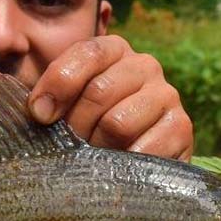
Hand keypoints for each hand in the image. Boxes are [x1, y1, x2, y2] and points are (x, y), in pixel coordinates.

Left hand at [27, 34, 193, 159]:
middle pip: (99, 92)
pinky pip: (143, 149)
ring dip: (96, 149)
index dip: (58, 85)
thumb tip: (39, 112)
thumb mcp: (64, 104)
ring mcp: (167, 95)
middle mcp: (144, 65)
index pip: (86, 54)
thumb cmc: (87, 126)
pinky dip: (121, 166)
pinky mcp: (182, 128)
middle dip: (75, 126)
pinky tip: (116, 170)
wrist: (132, 160)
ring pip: (118, 123)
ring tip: (92, 160)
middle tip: (68, 148)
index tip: (39, 116)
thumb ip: (46, 98)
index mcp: (113, 50)